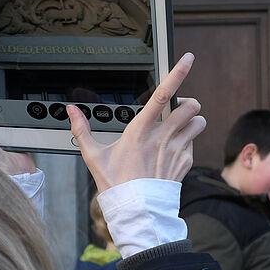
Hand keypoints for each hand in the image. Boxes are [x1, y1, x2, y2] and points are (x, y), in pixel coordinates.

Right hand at [68, 53, 204, 191]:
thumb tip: (71, 110)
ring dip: (193, 121)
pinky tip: (173, 151)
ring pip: (199, 122)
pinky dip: (188, 142)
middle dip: (187, 103)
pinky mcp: (186, 163)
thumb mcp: (94, 155)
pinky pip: (194, 144)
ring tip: (179, 128)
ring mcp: (177, 150)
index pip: (163, 94)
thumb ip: (82, 129)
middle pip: (191, 106)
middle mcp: (163, 137)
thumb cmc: (115, 183)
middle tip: (177, 109)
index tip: (187, 58)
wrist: (137, 210)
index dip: (178, 72)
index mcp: (141, 130)